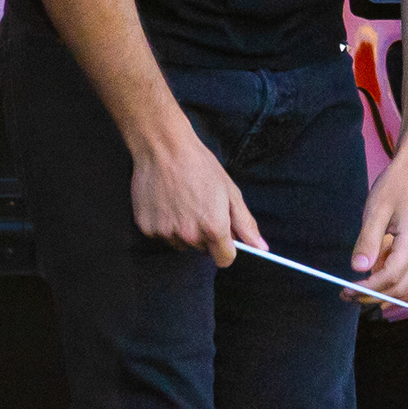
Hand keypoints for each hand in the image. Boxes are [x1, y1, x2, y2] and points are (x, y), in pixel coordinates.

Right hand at [128, 121, 256, 265]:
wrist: (164, 148)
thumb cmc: (200, 166)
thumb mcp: (230, 192)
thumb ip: (245, 224)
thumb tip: (261, 248)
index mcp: (214, 228)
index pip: (224, 260)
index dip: (226, 249)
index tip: (223, 237)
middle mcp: (190, 235)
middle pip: (202, 250)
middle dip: (205, 235)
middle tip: (200, 207)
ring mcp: (166, 233)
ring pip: (181, 244)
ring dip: (184, 231)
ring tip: (182, 203)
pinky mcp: (147, 228)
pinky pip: (162, 235)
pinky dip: (165, 224)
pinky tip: (166, 203)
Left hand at [353, 142, 407, 309]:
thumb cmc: (397, 184)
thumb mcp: (377, 209)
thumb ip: (368, 240)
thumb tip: (357, 268)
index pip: (389, 277)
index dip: (367, 288)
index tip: (345, 290)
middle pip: (399, 288)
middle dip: (373, 296)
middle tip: (347, 295)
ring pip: (404, 283)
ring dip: (381, 291)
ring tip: (355, 289)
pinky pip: (407, 272)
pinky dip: (389, 280)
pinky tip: (371, 273)